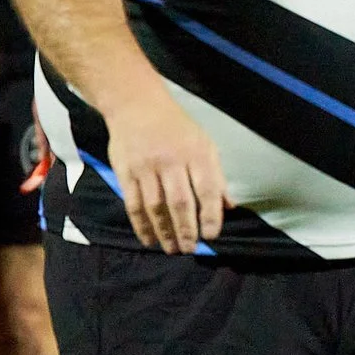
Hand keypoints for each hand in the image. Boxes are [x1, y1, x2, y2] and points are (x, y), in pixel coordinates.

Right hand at [101, 90, 228, 252]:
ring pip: (156, 206)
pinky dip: (141, 224)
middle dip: (186, 230)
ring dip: (164, 231)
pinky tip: (149, 238)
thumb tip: (228, 207)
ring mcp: (146, 167)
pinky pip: (133, 203)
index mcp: (196, 153)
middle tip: (189, 249)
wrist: (135, 104)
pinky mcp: (125, 171)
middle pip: (180, 202)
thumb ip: (216, 176)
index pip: (207, 189)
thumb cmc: (176, 126)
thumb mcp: (204, 143)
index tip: (211, 236)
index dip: (211, 216)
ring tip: (171, 249)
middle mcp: (171, 160)